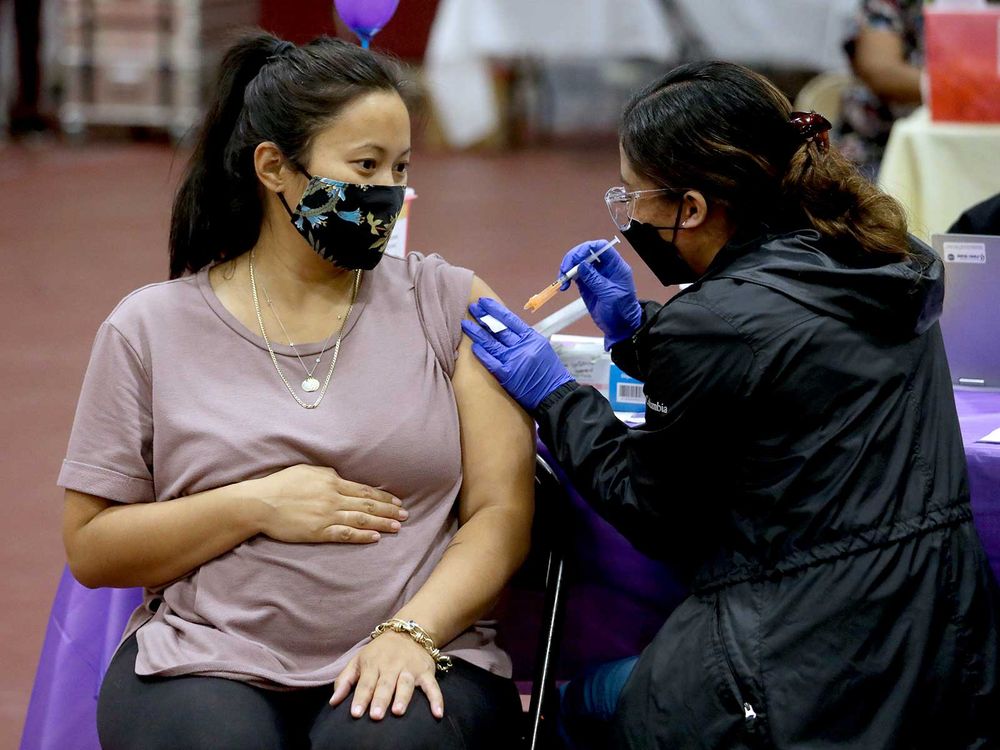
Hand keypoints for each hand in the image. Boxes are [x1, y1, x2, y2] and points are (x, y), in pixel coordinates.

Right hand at [251, 465, 406, 543]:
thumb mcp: (307, 471)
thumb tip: (341, 479)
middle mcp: (333, 497)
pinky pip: (345, 534)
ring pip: (361, 519)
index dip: (383, 497)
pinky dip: (362, 536)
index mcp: (331, 481)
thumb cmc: (281, 484)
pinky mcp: (318, 532)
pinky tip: (376, 538)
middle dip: (389, 510)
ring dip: (382, 523)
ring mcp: (326, 515)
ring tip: (398, 527)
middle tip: (406, 516)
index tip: (397, 502)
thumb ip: (327, 475)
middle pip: (368, 504)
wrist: (260, 503)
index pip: (364, 490)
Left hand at [330, 631, 443, 719]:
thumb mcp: (359, 660)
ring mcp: (410, 668)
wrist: (408, 630)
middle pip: (385, 684)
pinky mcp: (426, 671)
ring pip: (406, 683)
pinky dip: (436, 699)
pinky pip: (432, 686)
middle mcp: (391, 665)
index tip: (355, 713)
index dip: (360, 698)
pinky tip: (437, 714)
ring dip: (403, 697)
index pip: (365, 683)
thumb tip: (333, 702)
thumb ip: (345, 681)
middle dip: (381, 699)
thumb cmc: (379, 651)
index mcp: (373, 664)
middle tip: (376, 716)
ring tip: (398, 712)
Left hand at [461, 297, 573, 410]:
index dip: (495, 309)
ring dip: (477, 333)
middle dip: (483, 317)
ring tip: (465, 324)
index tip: (484, 302)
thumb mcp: (541, 348)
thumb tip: (506, 327)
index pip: (510, 319)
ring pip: (491, 343)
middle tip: (472, 308)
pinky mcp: (507, 376)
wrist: (555, 394)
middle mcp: (522, 347)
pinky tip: (473, 347)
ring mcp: (514, 361)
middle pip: (499, 329)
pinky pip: (491, 362)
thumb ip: (525, 338)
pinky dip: (481, 354)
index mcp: (532, 338)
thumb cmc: (549, 372)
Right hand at [560, 240, 642, 349]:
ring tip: (562, 280)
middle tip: (565, 270)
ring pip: (578, 263)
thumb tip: (581, 265)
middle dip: (573, 258)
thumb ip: (595, 279)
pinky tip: (564, 285)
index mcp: (616, 266)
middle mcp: (605, 268)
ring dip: (567, 268)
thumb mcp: (609, 295)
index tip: (576, 258)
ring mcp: (595, 275)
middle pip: (587, 252)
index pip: (601, 247)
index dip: (587, 248)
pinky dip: (567, 278)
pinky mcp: (586, 285)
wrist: (620, 327)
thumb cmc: (621, 312)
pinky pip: (575, 275)